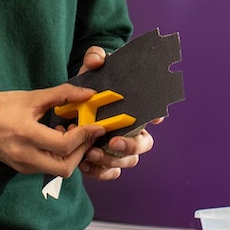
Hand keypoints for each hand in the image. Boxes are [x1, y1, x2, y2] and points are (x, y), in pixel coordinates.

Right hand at [0, 84, 104, 176]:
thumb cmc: (3, 106)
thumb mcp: (34, 97)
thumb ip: (63, 94)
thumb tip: (89, 94)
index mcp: (27, 135)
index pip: (65, 145)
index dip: (85, 136)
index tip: (97, 126)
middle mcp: (25, 155)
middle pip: (65, 166)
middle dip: (81, 151)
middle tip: (86, 134)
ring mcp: (23, 165)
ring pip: (58, 170)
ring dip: (71, 156)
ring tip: (71, 135)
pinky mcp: (22, 169)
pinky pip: (48, 168)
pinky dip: (60, 157)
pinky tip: (58, 140)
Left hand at [74, 45, 160, 180]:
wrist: (72, 100)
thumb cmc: (91, 82)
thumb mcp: (92, 65)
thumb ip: (96, 56)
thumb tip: (97, 61)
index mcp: (135, 109)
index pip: (154, 113)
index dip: (156, 115)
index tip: (153, 117)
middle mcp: (132, 130)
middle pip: (143, 144)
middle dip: (130, 145)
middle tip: (113, 140)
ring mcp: (119, 147)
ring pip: (127, 162)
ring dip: (112, 160)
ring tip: (91, 153)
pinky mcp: (104, 160)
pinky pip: (109, 173)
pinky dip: (98, 172)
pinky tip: (84, 164)